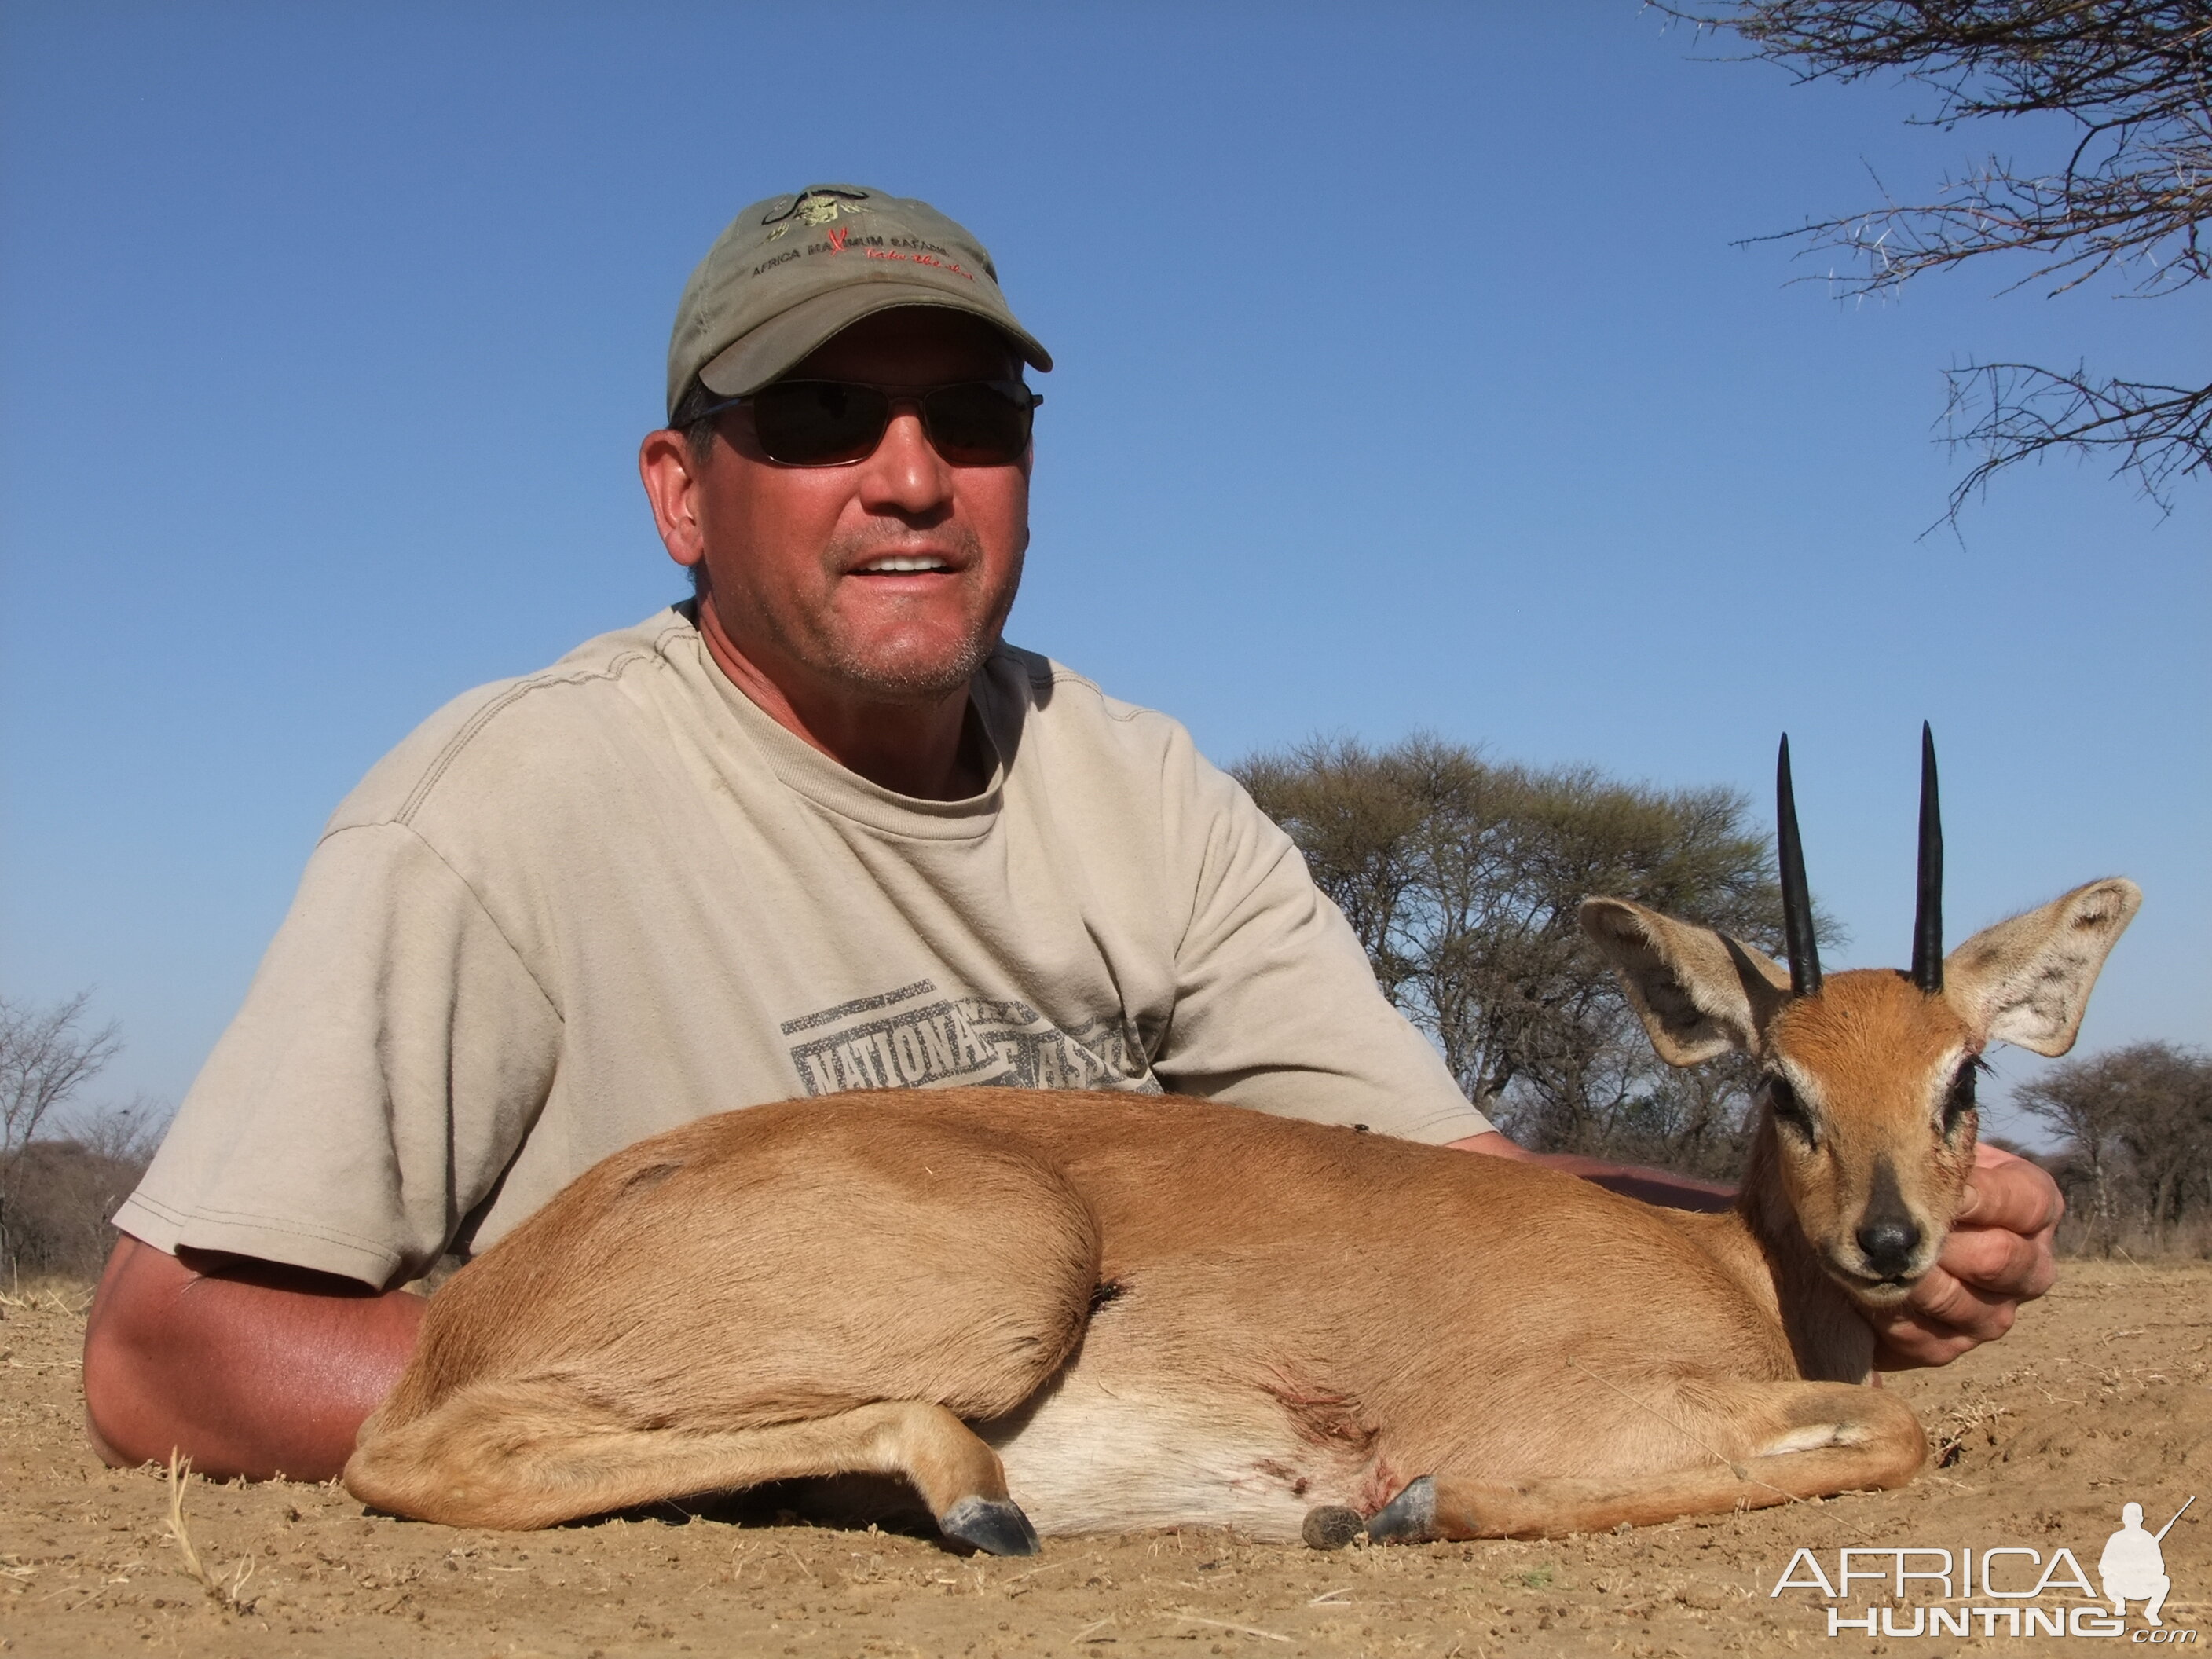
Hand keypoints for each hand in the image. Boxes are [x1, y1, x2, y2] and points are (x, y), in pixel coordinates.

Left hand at [1868, 1142, 2062, 1369]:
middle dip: (1941, 1241)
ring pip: (1965, 1305)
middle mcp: (2028, 1265)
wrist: (1865, 1230)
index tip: (1933, 1183)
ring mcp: (1993, 1312)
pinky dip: (1891, 1317)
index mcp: (2034, 1208)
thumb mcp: (1930, 1148)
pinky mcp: (1951, 1346)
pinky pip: (1928, 1340)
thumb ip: (1937, 1144)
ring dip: (1912, 1281)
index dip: (1981, 1196)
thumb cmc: (1905, 1175)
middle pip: (2001, 1260)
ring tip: (1871, 1258)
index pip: (2028, 1203)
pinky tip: (1861, 1292)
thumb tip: (1916, 1133)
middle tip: (1895, 1228)